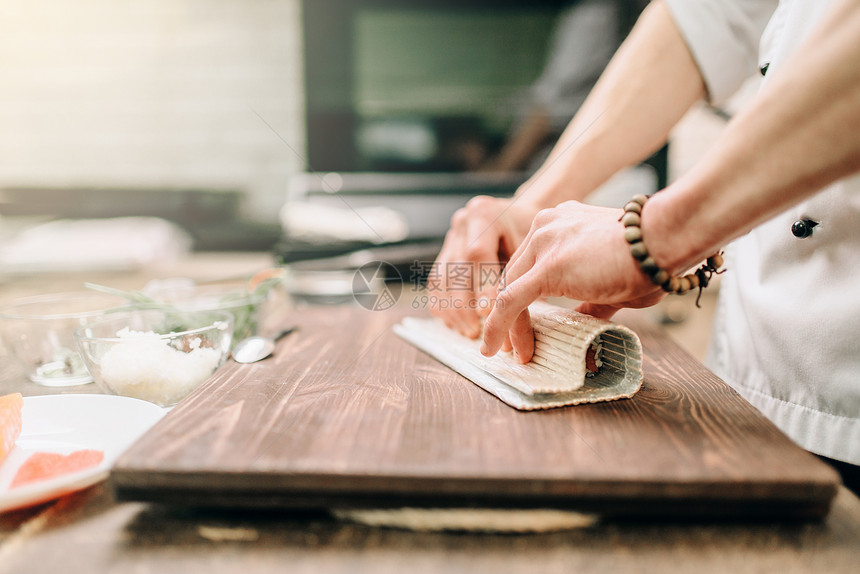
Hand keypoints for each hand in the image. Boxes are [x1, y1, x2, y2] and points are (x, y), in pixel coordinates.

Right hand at [428, 195, 539, 337]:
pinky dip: (443, 305)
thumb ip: (522, 285)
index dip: (481, 285)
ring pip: (440, 278)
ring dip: (451, 310)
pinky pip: (436, 283)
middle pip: (454, 268)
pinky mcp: (445, 251)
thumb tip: (512, 326)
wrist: (524, 219)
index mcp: (484, 213)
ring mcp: (450, 236)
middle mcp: (462, 222)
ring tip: (468, 332)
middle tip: (476, 331)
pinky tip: (456, 323)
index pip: (477, 252)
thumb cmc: (533, 238)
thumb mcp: (532, 255)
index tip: (487, 313)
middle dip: (463, 305)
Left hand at [479, 201, 666, 360]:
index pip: (530, 263)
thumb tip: (583, 323)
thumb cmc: (653, 259)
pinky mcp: (547, 267)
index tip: (523, 323)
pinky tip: (493, 347)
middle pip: (515, 275)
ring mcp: (544, 243)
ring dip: (507, 325)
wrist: (666, 239)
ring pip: (510, 290)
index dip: (522, 296)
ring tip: (512, 353)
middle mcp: (546, 226)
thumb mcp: (614, 282)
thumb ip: (590, 300)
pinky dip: (498, 326)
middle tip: (512, 344)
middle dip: (510, 313)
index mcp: (560, 223)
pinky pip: (510, 301)